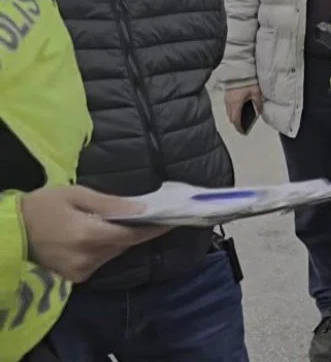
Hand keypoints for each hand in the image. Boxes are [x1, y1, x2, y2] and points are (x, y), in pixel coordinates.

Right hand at [19, 186, 171, 282]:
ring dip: (121, 239)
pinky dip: (106, 247)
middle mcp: (87, 258)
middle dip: (138, 231)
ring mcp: (81, 271)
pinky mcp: (75, 277)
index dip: (154, 229)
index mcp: (88, 236)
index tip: (173, 220)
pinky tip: (103, 234)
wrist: (10, 231)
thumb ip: (111, 204)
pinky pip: (101, 260)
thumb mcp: (76, 195)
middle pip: (124, 245)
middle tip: (151, 215)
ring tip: (125, 222)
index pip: (132, 236)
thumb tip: (142, 210)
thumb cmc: (42, 206)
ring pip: (114, 253)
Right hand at [224, 83, 262, 133]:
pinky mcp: (226, 94)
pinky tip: (240, 109)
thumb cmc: (248, 80)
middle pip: (231, 117)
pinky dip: (232, 110)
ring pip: (228, 112)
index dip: (239, 127)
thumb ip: (258, 103)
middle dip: (236, 123)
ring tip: (242, 119)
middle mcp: (229, 102)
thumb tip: (260, 111)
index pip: (235, 120)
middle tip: (242, 127)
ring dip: (234, 116)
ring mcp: (226, 98)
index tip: (243, 131)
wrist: (240, 70)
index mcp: (236, 103)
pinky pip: (228, 106)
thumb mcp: (256, 93)